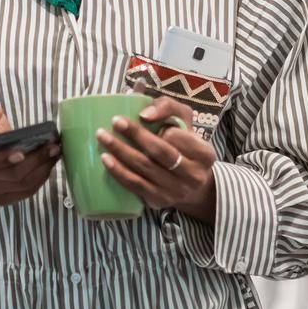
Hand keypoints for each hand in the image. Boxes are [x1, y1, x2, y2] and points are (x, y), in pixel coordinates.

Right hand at [0, 102, 60, 206]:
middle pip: (12, 174)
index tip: (22, 152)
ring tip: (55, 153)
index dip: (4, 158)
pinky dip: (41, 178)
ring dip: (42, 169)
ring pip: (23, 184)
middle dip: (36, 160)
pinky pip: (27, 191)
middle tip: (53, 146)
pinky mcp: (4, 199)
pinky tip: (49, 164)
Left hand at [96, 97, 217, 220]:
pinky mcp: (159, 201)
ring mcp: (176, 192)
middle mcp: (194, 176)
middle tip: (115, 121)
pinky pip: (135, 185)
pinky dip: (118, 171)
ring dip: (120, 151)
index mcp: (205, 154)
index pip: (179, 135)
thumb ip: (168, 107)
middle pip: (161, 152)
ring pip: (145, 169)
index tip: (142, 115)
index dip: (161, 124)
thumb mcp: (183, 121)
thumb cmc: (182, 144)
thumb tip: (145, 114)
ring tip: (102, 136)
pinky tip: (105, 159)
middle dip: (136, 135)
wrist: (188, 183)